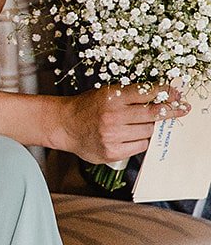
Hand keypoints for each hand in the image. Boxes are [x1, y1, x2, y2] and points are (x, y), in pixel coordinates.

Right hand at [57, 84, 188, 163]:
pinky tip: (129, 136)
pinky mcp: (112, 152)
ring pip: (148, 132)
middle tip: (181, 108)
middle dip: (168, 111)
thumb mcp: (105, 94)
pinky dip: (139, 141)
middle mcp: (112, 117)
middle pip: (152, 114)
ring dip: (148, 128)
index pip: (146, 93)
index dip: (165, 92)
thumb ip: (130, 96)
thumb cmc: (87, 107)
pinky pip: (139, 147)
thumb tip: (161, 98)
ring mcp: (112, 136)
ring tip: (136, 125)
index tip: (177, 93)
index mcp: (111, 98)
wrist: (63, 125)